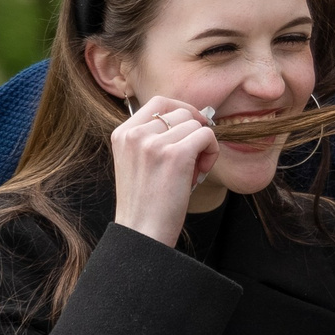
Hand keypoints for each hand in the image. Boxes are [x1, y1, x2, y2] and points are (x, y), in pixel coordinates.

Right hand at [110, 95, 219, 244]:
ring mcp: (153, 143)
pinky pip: (207, 136)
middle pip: (181, 112)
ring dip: (204, 146)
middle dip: (194, 132)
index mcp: (122, 133)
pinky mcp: (175, 155)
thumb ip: (154, 137)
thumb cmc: (147, 202)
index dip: (182, 110)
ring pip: (196, 124)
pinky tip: (200, 173)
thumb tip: (193, 115)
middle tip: (193, 160)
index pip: (158, 102)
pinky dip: (212, 152)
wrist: (142, 233)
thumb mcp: (139, 162)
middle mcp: (135, 134)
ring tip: (193, 171)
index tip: (192, 128)